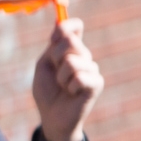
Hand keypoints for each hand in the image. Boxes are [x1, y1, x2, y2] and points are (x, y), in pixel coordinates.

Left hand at [32, 19, 102, 140]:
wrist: (52, 116)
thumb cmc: (47, 91)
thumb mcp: (44, 65)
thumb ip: (52, 46)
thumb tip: (59, 24)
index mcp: (70, 50)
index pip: (73, 27)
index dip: (65, 26)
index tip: (55, 35)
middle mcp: (84, 56)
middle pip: (70, 41)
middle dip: (55, 57)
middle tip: (55, 73)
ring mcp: (92, 69)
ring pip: (72, 61)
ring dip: (60, 77)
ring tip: (63, 86)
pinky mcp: (97, 83)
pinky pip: (79, 77)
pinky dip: (69, 86)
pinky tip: (71, 93)